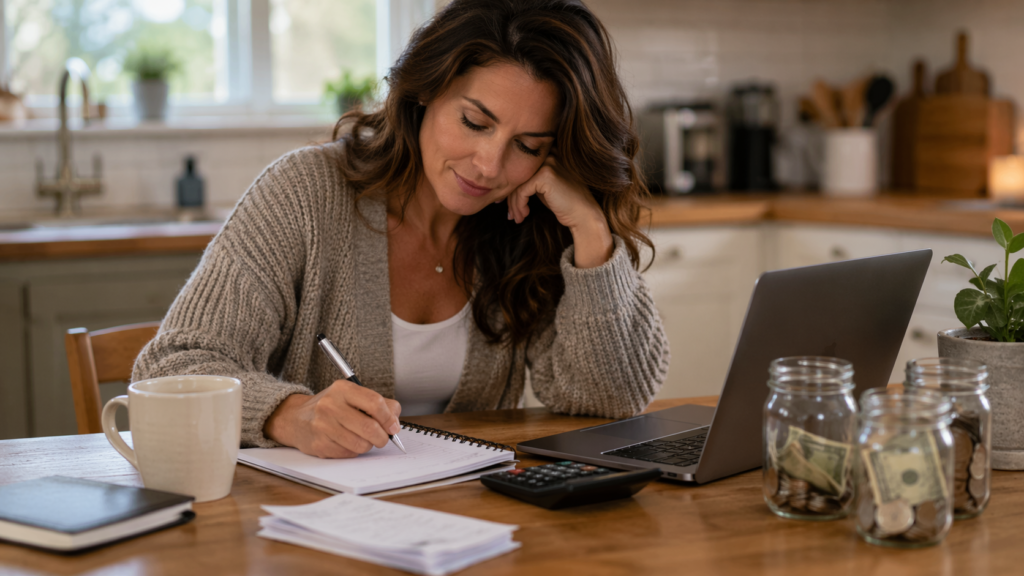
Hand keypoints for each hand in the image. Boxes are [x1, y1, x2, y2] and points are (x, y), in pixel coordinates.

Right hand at [264, 381, 401, 457]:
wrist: (296, 419)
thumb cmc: (330, 407)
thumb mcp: (351, 396)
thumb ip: (377, 404)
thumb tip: (395, 421)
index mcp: (342, 389)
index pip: (374, 403)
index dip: (389, 418)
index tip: (393, 427)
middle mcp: (330, 406)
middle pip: (369, 427)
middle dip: (382, 437)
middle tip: (383, 438)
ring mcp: (323, 426)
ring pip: (361, 444)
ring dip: (368, 445)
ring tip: (363, 439)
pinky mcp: (320, 445)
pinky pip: (349, 454)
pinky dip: (354, 451)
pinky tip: (347, 442)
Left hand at [506, 156, 613, 267]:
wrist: (584, 215)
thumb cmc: (565, 204)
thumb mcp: (545, 187)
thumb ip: (530, 180)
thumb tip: (507, 186)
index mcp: (549, 155)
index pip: (522, 168)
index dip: (513, 187)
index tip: (510, 204)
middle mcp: (549, 155)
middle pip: (518, 175)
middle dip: (511, 197)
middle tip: (511, 214)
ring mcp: (548, 163)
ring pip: (518, 184)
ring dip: (514, 205)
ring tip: (516, 218)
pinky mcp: (545, 175)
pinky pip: (522, 191)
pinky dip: (519, 205)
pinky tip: (524, 215)